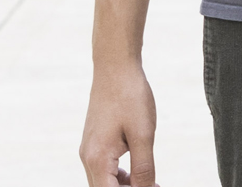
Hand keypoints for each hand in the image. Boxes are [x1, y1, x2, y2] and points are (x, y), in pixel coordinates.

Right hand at [79, 66, 158, 186]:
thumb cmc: (130, 97)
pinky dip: (119, 177)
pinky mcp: (93, 143)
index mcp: (98, 159)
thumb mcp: (143, 135)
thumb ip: (144, 168)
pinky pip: (103, 170)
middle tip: (153, 185)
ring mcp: (88, 150)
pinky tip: (137, 174)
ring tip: (149, 183)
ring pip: (103, 183)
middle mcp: (88, 158)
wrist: (114, 67)